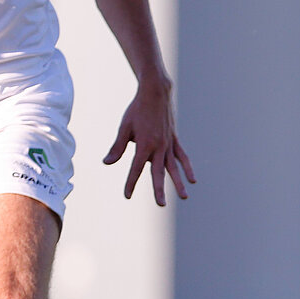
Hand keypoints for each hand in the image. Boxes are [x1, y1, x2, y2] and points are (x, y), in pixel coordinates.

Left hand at [104, 78, 195, 205]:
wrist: (155, 94)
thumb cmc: (136, 110)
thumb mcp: (124, 128)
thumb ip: (117, 147)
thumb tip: (107, 163)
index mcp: (144, 144)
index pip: (136, 168)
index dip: (131, 183)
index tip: (127, 195)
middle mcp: (159, 147)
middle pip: (159, 173)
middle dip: (159, 189)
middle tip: (161, 204)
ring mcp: (169, 144)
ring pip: (174, 167)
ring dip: (178, 183)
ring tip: (184, 197)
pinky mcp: (174, 140)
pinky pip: (182, 157)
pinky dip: (187, 168)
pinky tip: (192, 179)